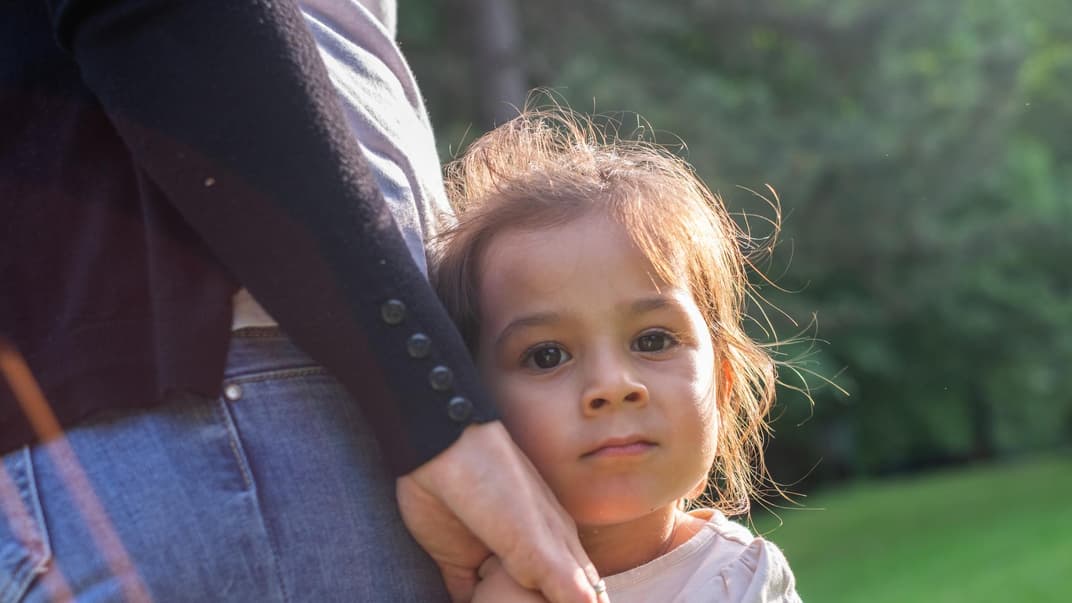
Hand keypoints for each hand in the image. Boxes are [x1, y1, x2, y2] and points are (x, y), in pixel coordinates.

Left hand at [397, 421, 607, 602]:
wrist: (440, 454)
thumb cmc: (498, 485)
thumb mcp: (533, 535)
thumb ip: (561, 578)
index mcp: (558, 544)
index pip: (582, 590)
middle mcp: (530, 554)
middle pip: (543, 597)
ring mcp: (493, 558)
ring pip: (506, 601)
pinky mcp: (458, 561)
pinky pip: (465, 597)